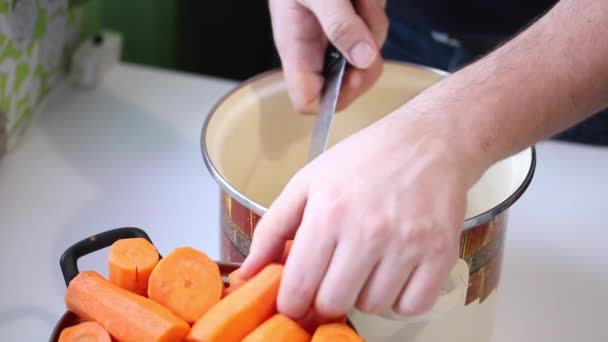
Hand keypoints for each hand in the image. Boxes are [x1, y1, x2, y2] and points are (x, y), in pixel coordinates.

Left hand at [240, 106, 484, 318]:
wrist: (428, 141)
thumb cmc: (365, 159)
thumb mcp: (307, 182)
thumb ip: (272, 229)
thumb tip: (248, 273)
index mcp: (328, 213)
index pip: (299, 288)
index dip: (292, 303)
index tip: (297, 299)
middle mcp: (368, 232)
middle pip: (334, 304)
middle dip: (326, 298)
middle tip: (332, 279)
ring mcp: (408, 244)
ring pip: (373, 307)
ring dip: (364, 295)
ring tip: (367, 265)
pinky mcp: (440, 253)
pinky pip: (413, 306)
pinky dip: (401, 300)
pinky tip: (394, 274)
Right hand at [269, 0, 388, 112]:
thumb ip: (339, 24)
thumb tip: (362, 60)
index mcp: (296, 49)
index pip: (309, 100)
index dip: (332, 99)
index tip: (353, 75)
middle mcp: (316, 49)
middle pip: (346, 85)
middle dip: (365, 60)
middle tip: (365, 29)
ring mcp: (337, 37)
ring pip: (367, 58)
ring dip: (373, 27)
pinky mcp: (354, 23)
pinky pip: (374, 33)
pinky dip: (374, 13)